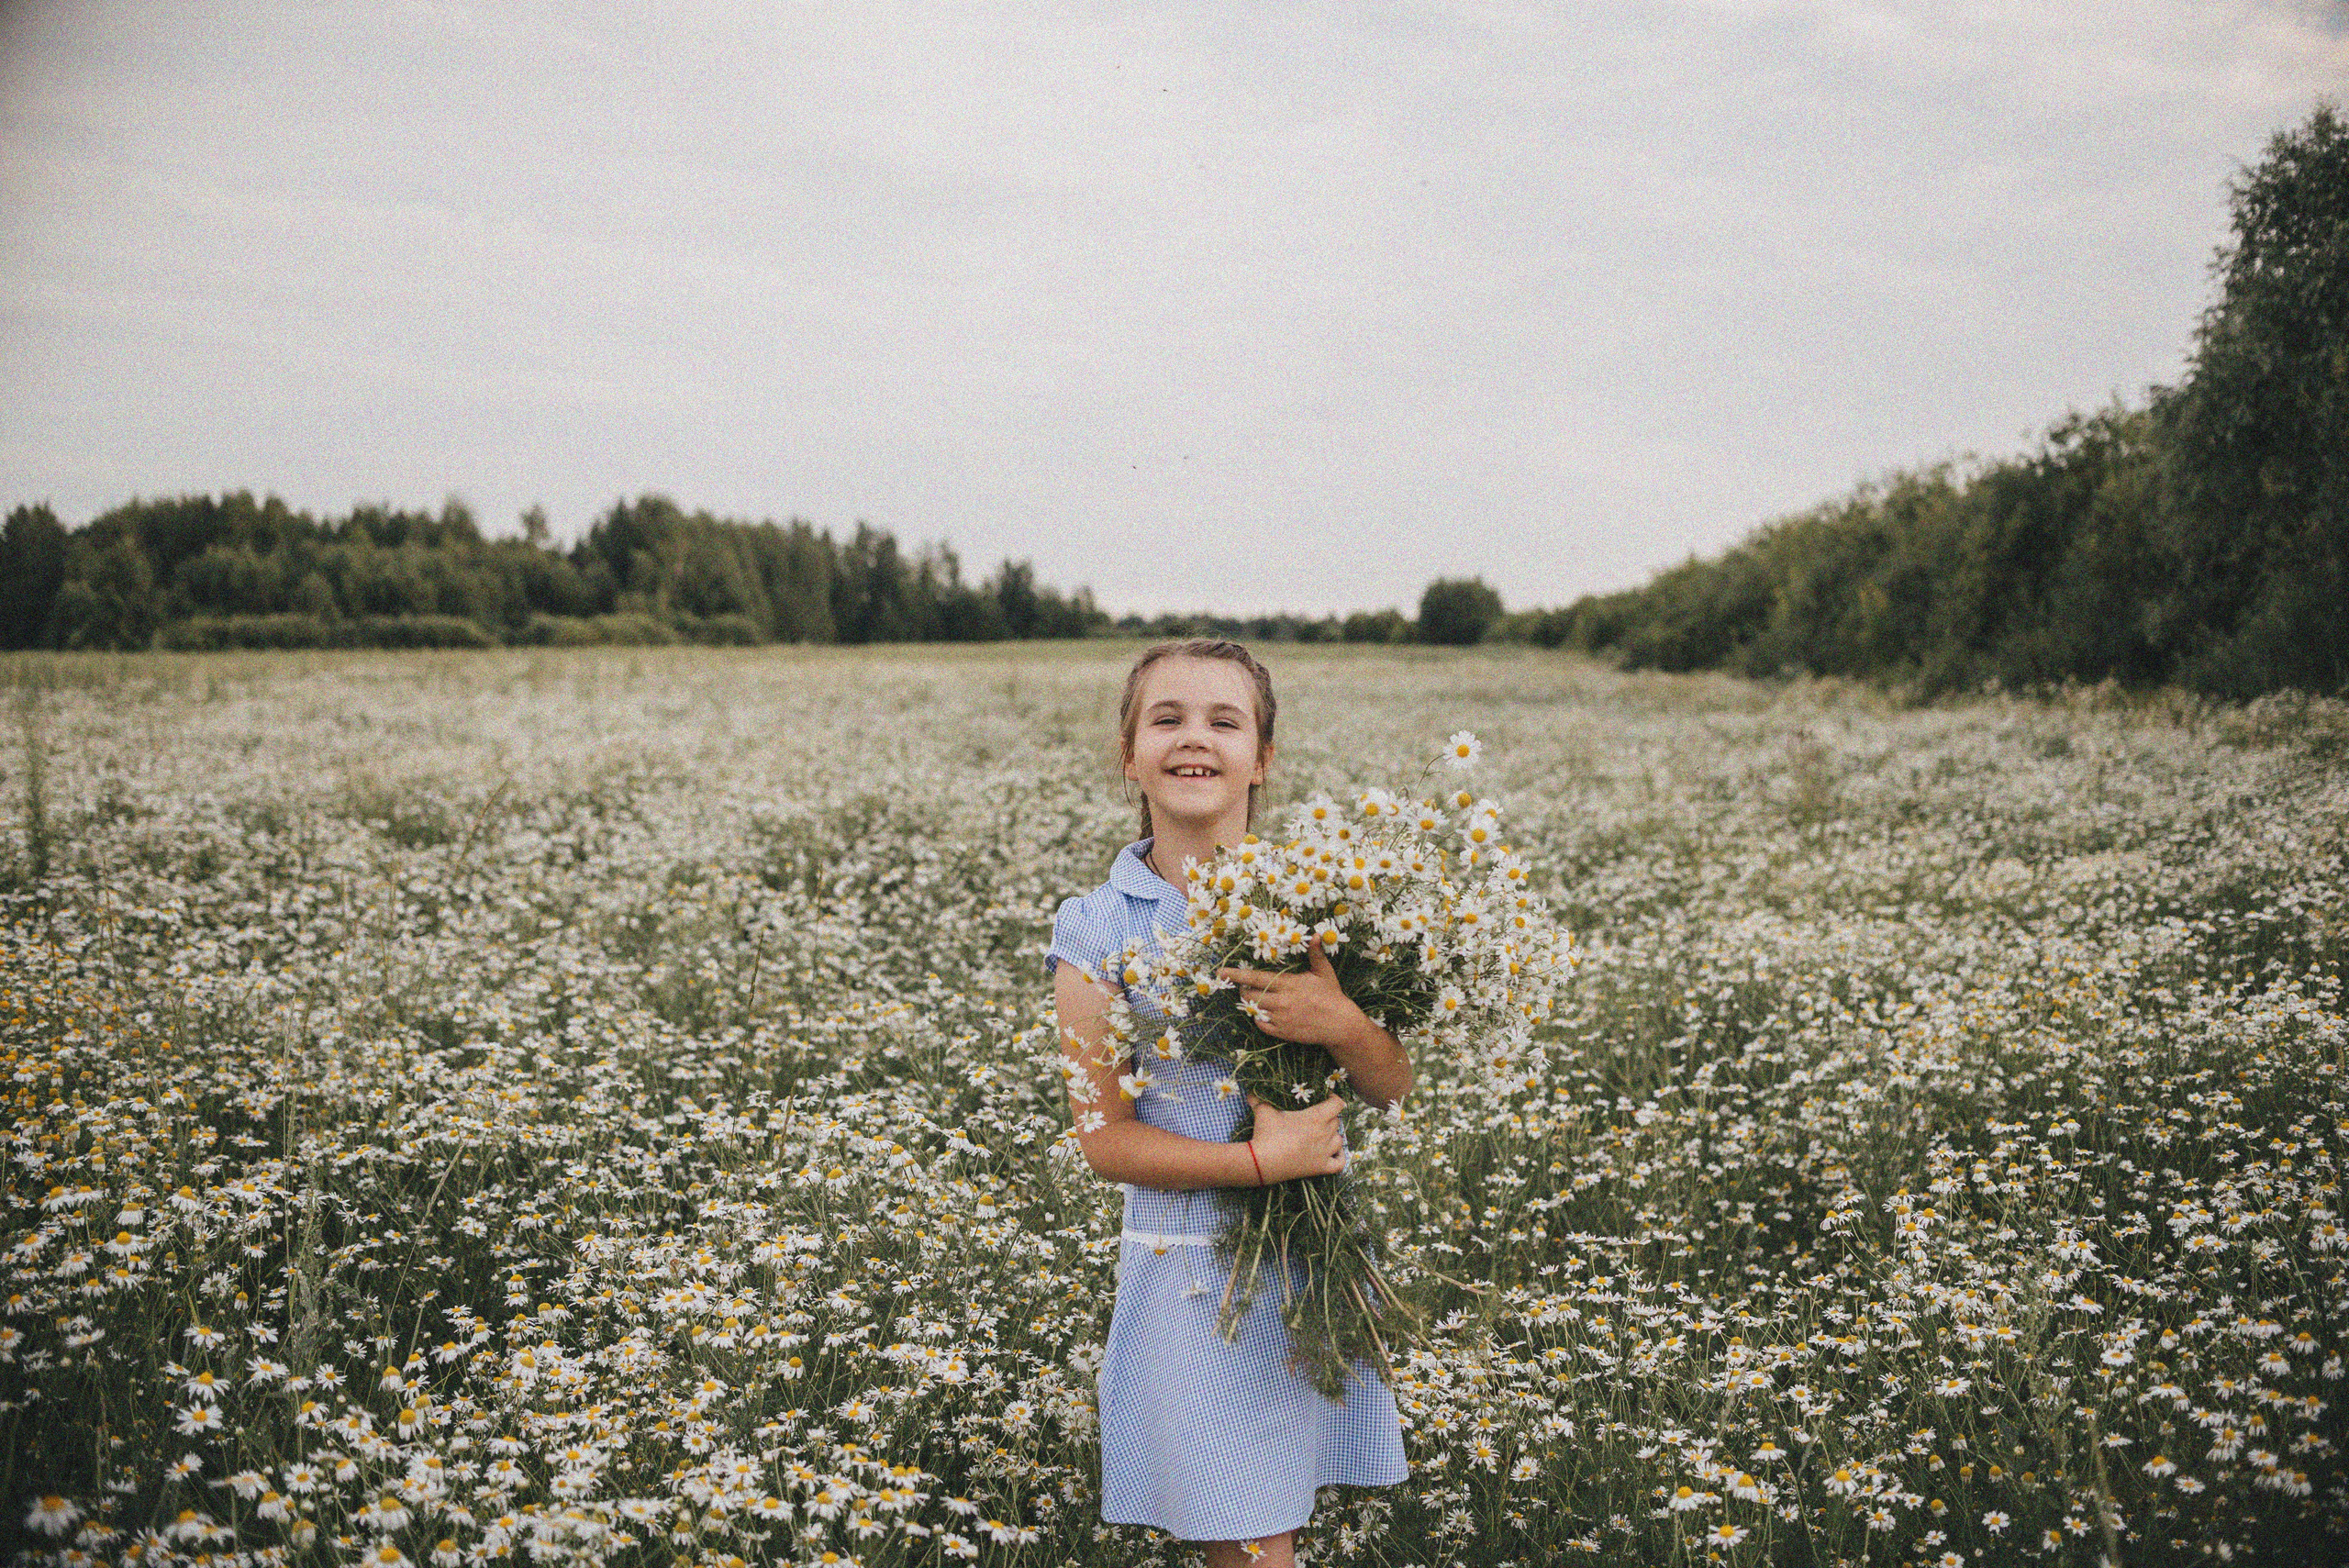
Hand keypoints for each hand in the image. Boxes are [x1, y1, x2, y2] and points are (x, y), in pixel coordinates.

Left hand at [1218, 943, 1368, 1049]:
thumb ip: (1315, 953)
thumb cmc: (1332, 995)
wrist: (1340, 1025)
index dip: (1237, 974)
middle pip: (1250, 994)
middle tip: (1245, 985)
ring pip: (1254, 1010)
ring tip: (1256, 997)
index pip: (1256, 978)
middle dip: (1244, 989)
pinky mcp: (1282, 1032)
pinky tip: (1266, 1012)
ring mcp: (1281, 1019)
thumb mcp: (1324, 972)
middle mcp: (1282, 1001)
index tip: (1221, 972)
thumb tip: (1316, 934)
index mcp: (1289, 984)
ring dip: (1251, 1003)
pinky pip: (1261, 1025)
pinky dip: (1259, 1018)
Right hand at [1246, 1093, 1345, 1181]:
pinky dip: (1340, 1156)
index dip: (1334, 1098)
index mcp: (1316, 1118)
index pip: (1337, 1104)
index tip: (1325, 1097)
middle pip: (1336, 1121)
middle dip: (1329, 1117)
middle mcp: (1324, 1134)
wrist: (1262, 1162)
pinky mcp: (1320, 1168)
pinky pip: (1340, 1163)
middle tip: (1316, 1116)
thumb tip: (1251, 1090)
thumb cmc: (1266, 1134)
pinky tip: (1332, 1152)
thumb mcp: (1263, 1111)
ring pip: (1339, 1140)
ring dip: (1333, 1135)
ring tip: (1322, 1133)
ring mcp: (1324, 1152)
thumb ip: (1259, 1097)